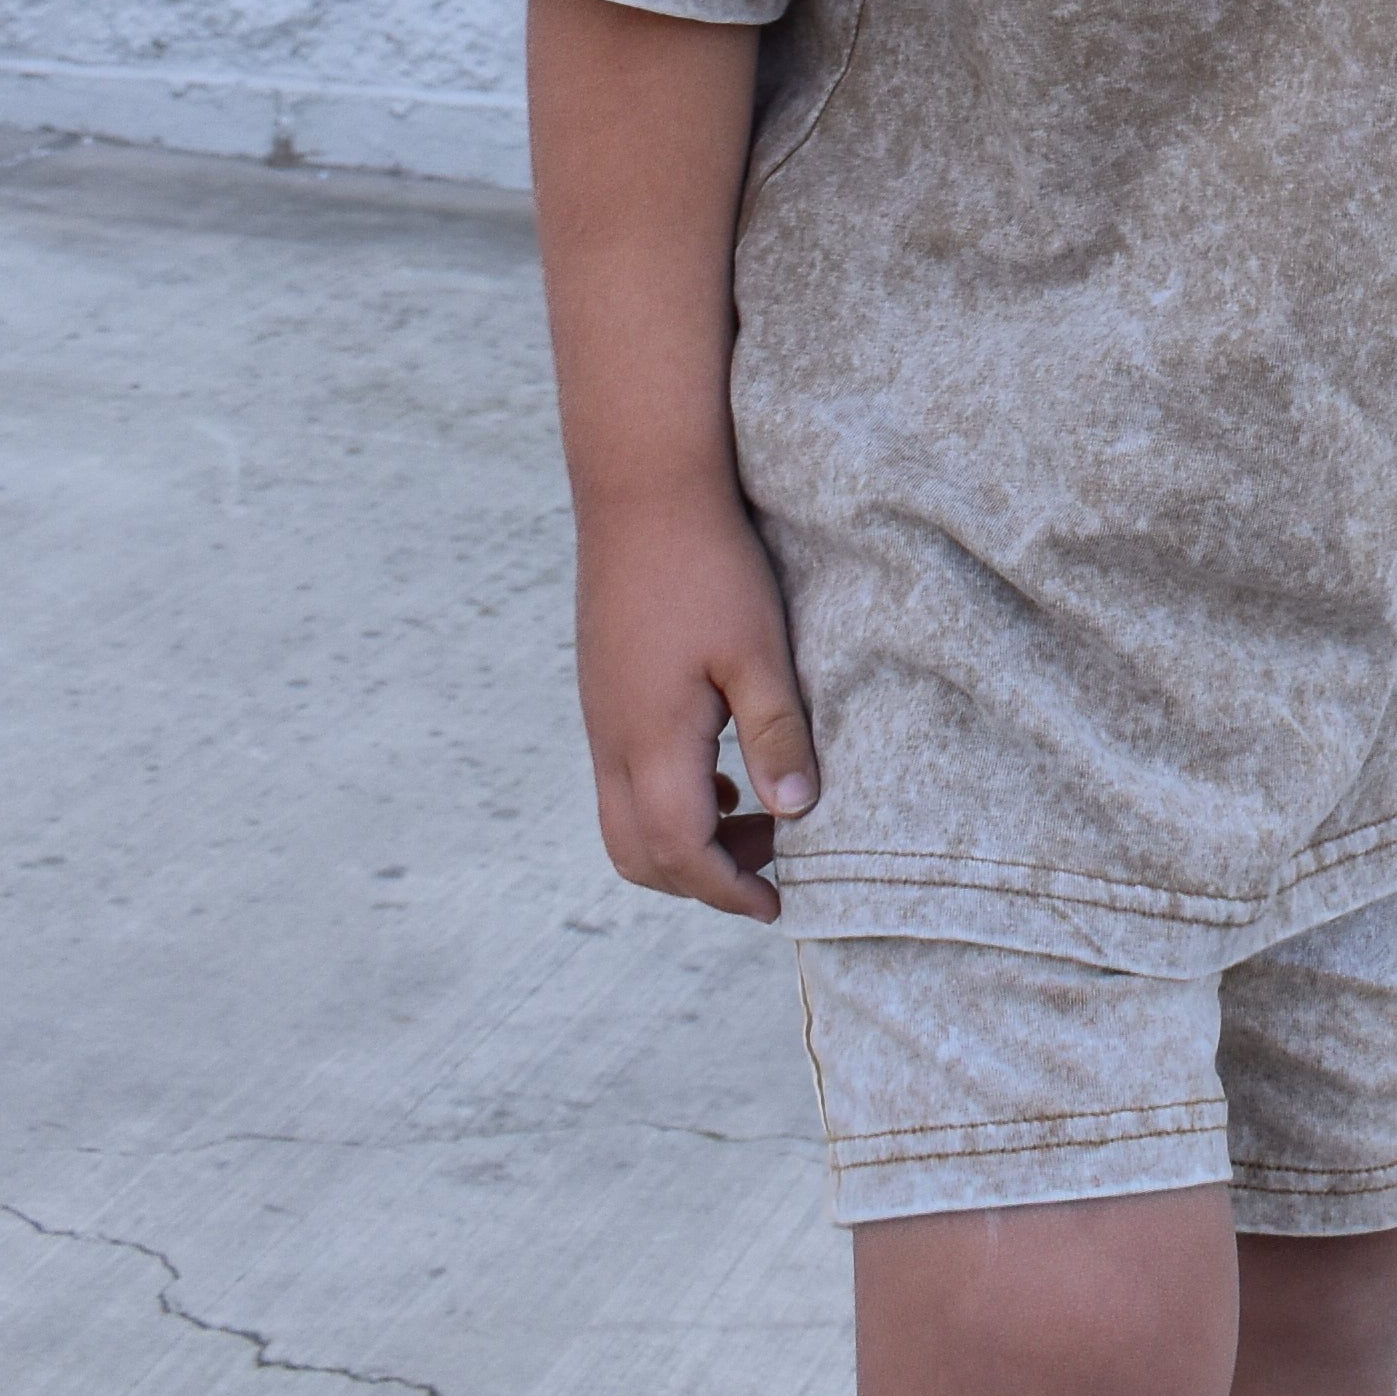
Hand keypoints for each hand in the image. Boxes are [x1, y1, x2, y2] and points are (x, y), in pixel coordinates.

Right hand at [575, 486, 818, 919]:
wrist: (642, 490)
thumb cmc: (709, 565)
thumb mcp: (759, 650)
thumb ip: (777, 735)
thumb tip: (797, 815)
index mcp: (650, 739)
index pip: (678, 852)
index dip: (728, 890)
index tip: (779, 905)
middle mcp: (611, 739)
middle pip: (637, 853)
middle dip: (701, 880)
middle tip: (770, 867)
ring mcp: (599, 717)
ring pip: (622, 820)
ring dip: (684, 841)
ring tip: (757, 821)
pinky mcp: (603, 694)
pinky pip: (622, 779)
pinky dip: (669, 802)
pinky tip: (723, 772)